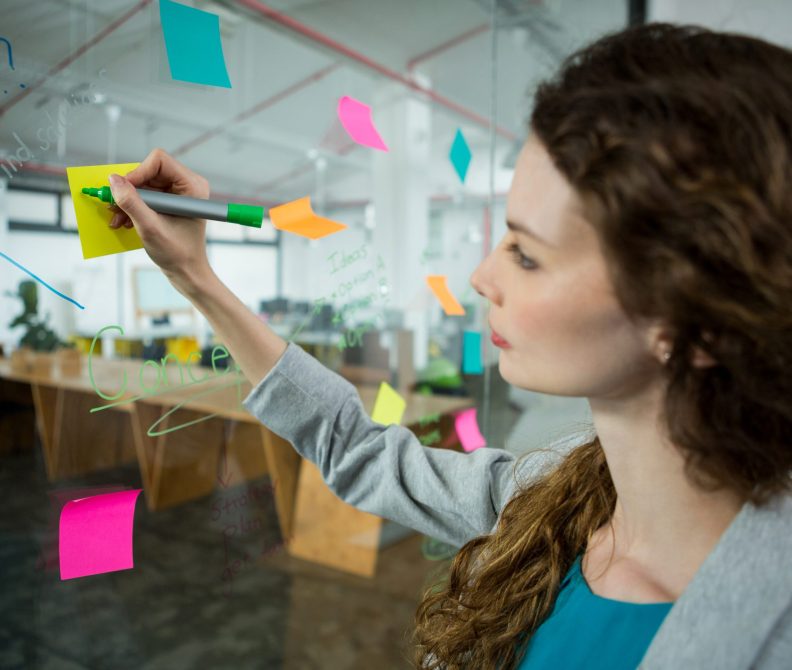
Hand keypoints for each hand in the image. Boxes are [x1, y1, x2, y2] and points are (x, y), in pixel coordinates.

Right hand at [107, 148, 211, 290]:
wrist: (187, 272)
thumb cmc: (178, 254)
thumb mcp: (150, 228)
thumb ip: (131, 203)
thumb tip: (113, 180)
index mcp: (192, 186)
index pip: (159, 161)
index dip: (137, 172)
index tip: (122, 190)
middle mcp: (187, 185)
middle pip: (148, 171)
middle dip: (129, 190)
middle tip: (112, 205)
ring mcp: (178, 193)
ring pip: (143, 184)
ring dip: (127, 201)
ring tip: (117, 219)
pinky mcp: (169, 202)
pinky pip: (145, 195)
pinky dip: (132, 206)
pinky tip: (124, 221)